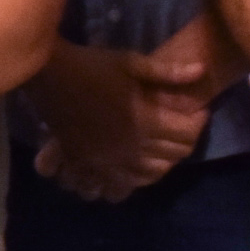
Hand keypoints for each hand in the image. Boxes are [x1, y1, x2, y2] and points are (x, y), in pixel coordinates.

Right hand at [28, 32, 213, 202]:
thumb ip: (167, 71)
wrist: (47, 76)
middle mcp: (132, 147)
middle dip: (183, 141)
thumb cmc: (90, 66)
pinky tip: (129, 170)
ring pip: (149, 176)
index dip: (198, 122)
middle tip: (178, 126)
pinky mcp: (88, 165)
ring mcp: (109, 160)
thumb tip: (202, 70)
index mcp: (146, 121)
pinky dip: (128, 183)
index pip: (188, 134)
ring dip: (159, 164)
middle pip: (173, 157)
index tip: (197, 110)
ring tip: (156, 149)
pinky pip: (116, 187)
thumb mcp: (130, 62)